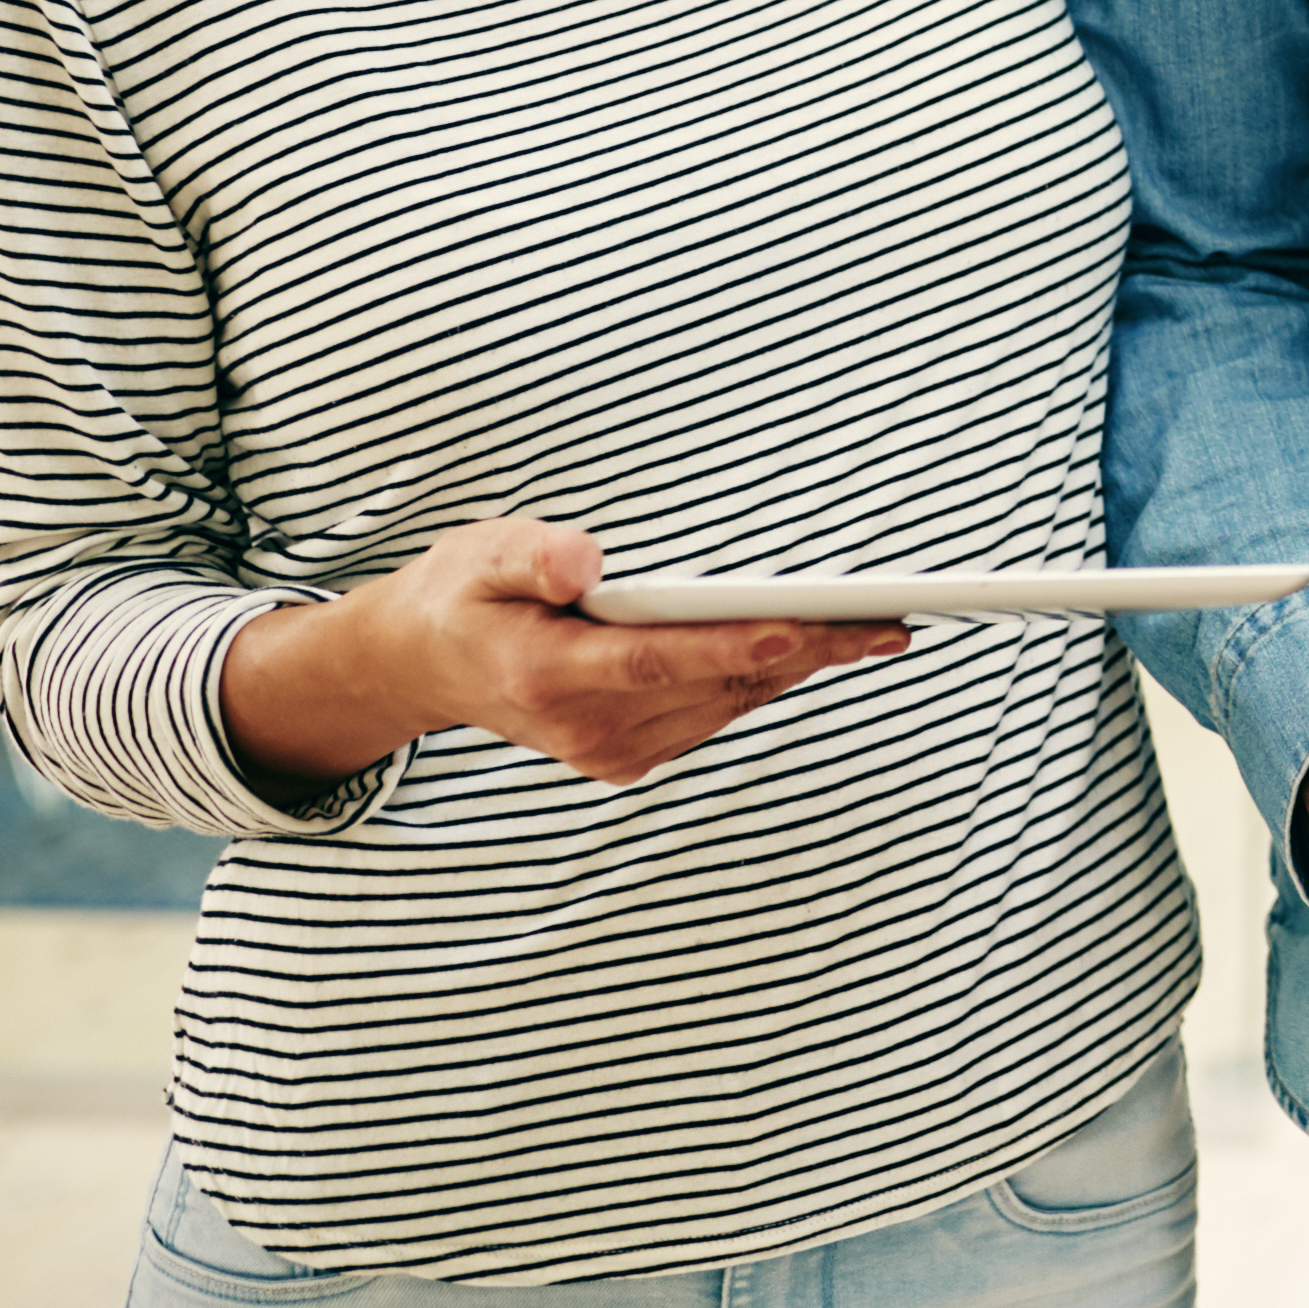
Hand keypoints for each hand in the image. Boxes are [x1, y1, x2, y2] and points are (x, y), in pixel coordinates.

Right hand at [219, 519, 903, 794]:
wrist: (422, 663)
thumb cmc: (462, 594)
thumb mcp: (481, 553)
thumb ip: (533, 555)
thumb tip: (586, 558)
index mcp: (545, 676)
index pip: (657, 662)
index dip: (733, 649)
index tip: (805, 631)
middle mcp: (583, 727)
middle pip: (711, 686)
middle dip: (803, 653)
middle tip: (887, 624)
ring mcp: (607, 750)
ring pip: (724, 706)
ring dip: (799, 671)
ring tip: (875, 631)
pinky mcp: (626, 753)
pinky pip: (712, 714)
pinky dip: (763, 682)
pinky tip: (814, 650)